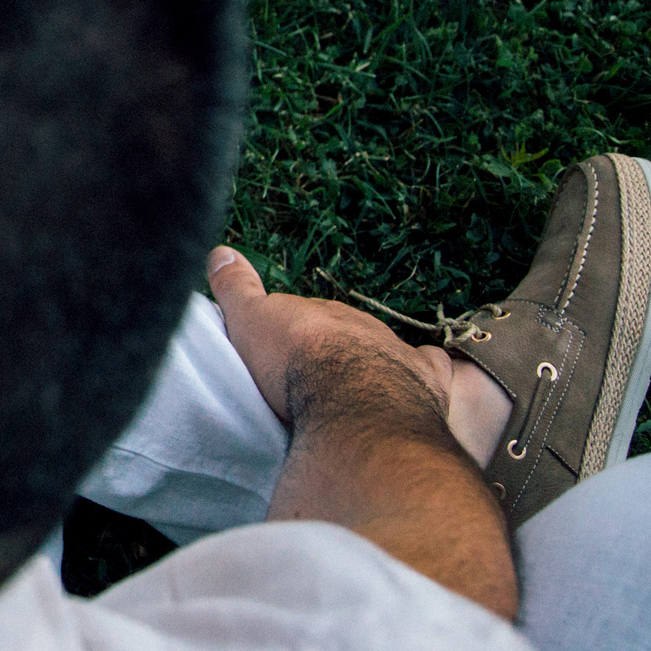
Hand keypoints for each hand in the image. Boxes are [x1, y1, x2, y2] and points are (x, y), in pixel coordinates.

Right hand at [207, 247, 453, 422]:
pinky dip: (423, 369)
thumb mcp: (250, 321)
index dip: (289, 331)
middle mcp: (358, 324)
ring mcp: (395, 350)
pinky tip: (418, 379)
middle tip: (310, 375)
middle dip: (329, 348)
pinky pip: (429, 366)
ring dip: (368, 363)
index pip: (302, 314)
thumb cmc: (295, 363)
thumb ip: (236, 288)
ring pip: (380, 348)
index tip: (279, 349)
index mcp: (318, 313)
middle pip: (341, 332)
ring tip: (350, 391)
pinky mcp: (425, 378)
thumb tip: (221, 249)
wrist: (354, 401)